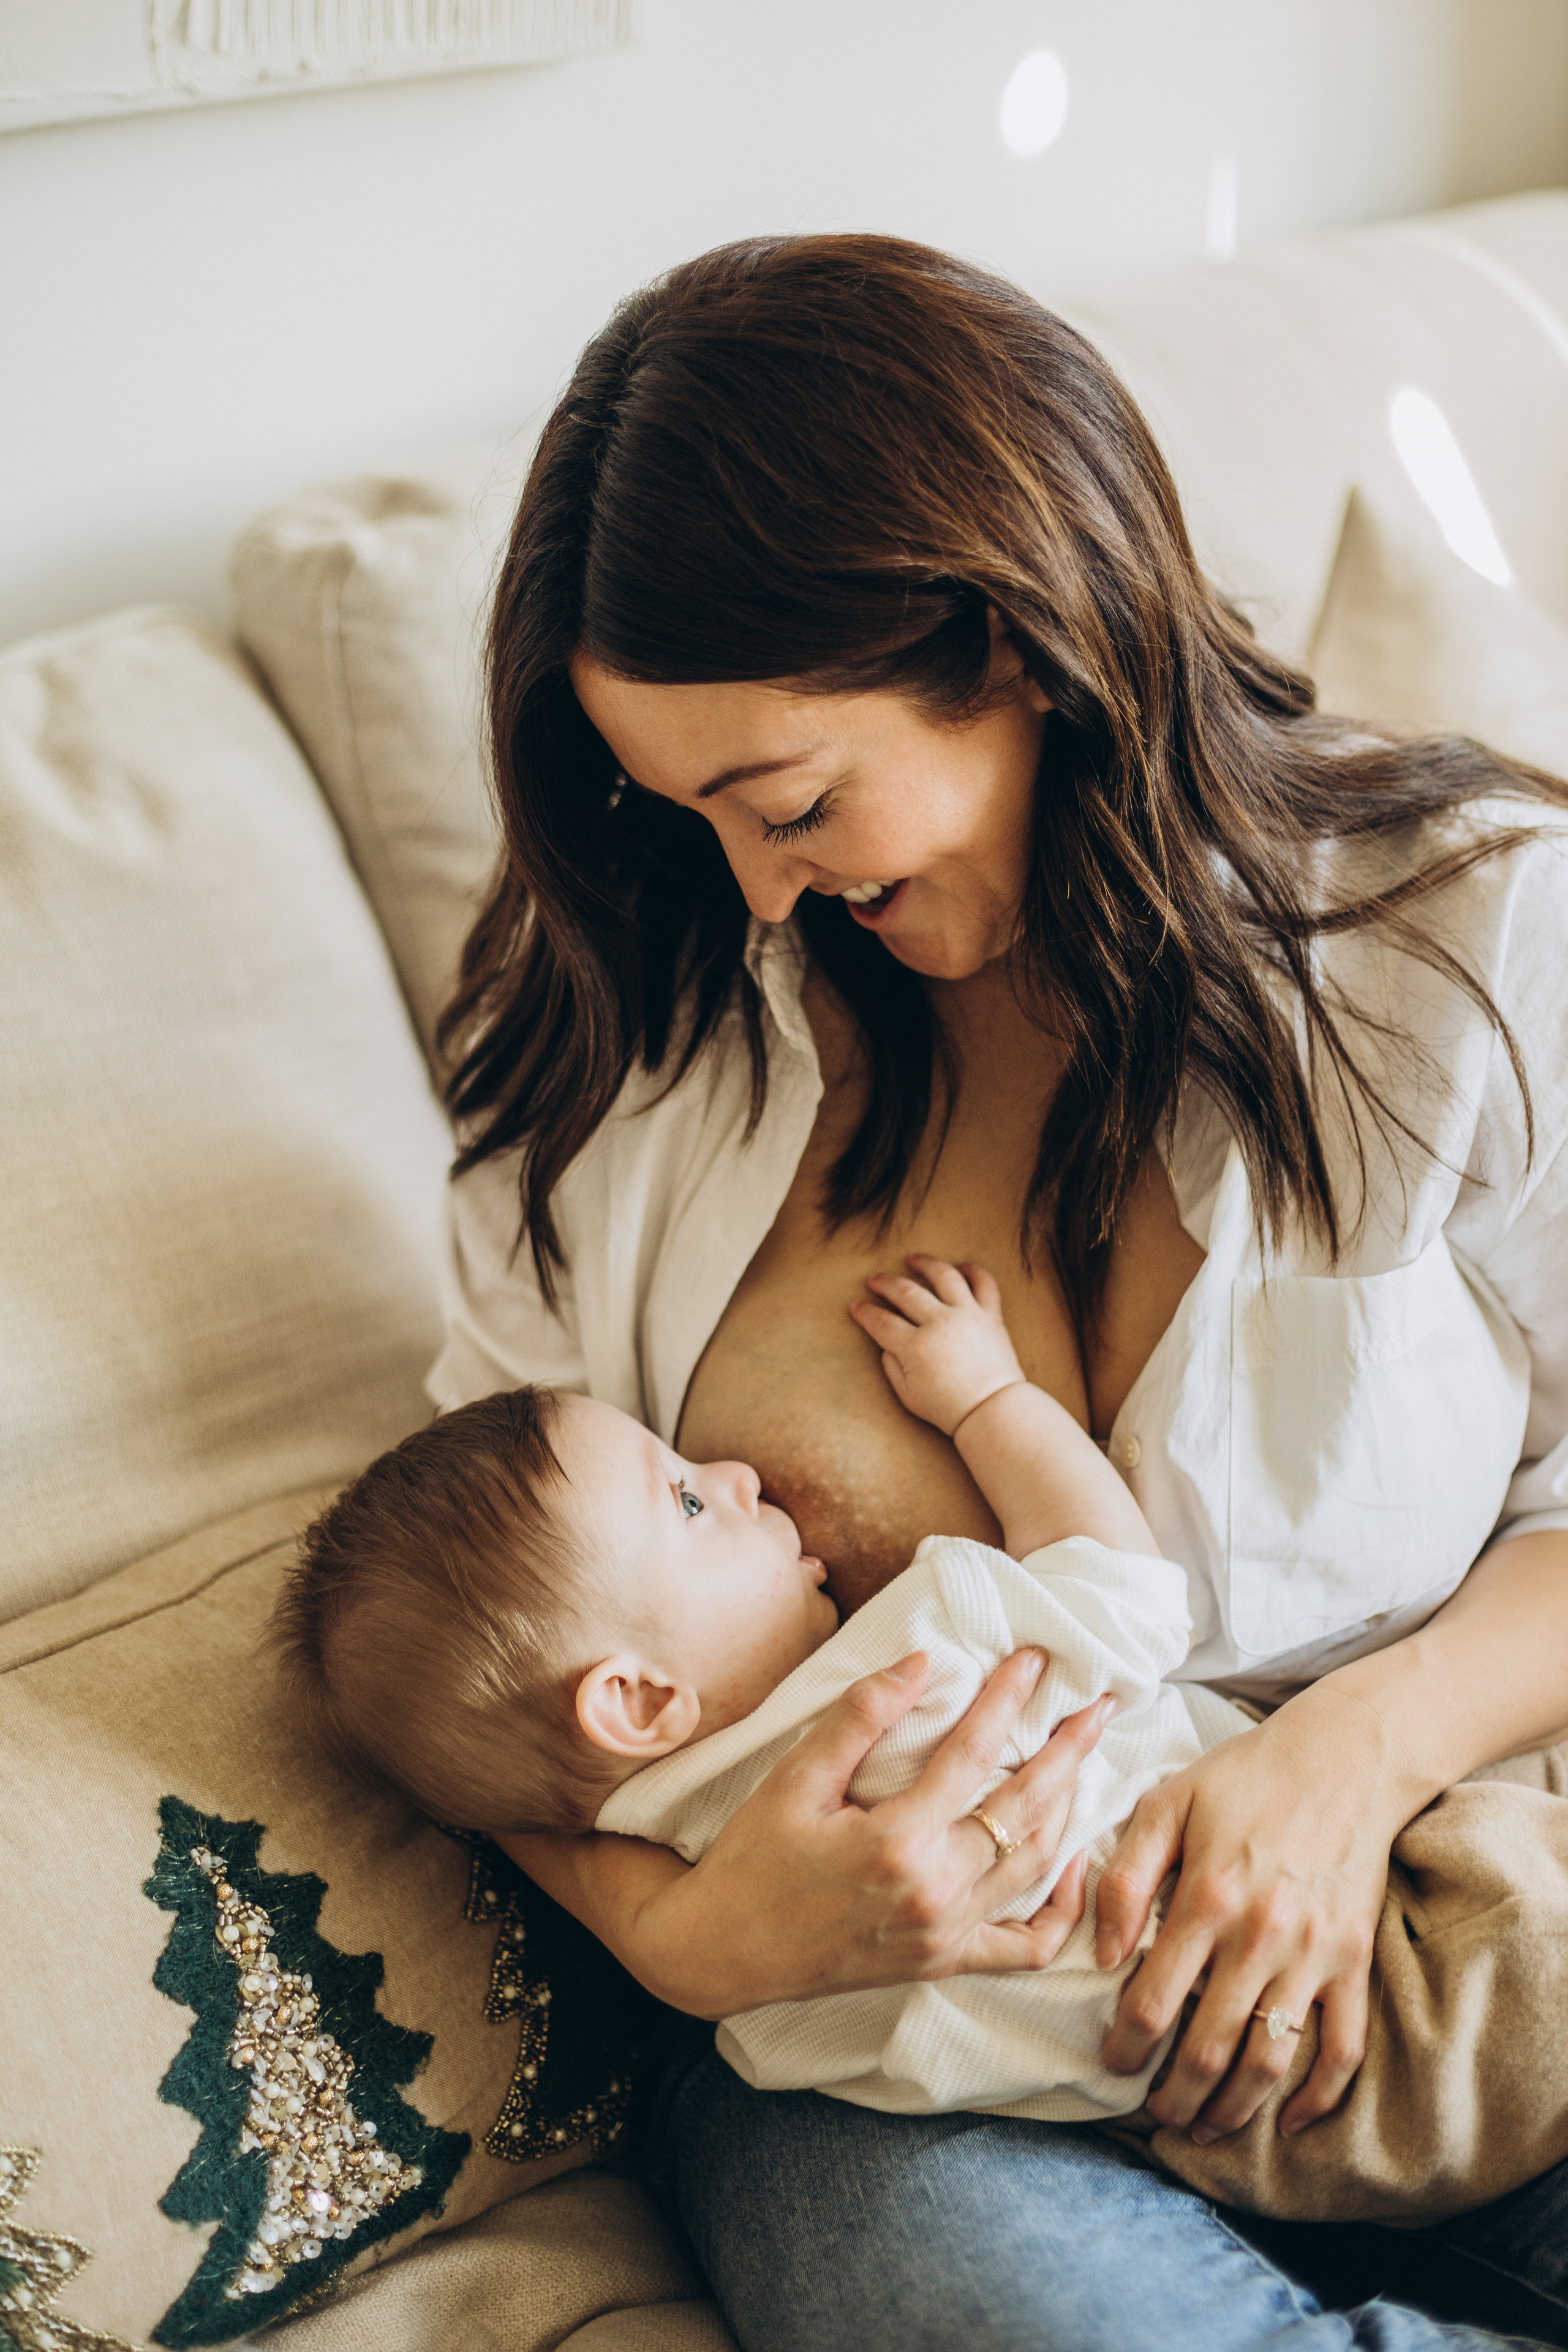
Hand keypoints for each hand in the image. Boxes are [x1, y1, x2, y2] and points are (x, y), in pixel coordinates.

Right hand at [626, 1646, 1114, 2015]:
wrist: (721, 1951)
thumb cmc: (753, 1858)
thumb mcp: (794, 1778)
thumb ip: (860, 1717)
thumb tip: (921, 1662)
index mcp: (896, 1841)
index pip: (972, 1754)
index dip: (1007, 1699)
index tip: (1034, 1659)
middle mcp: (934, 1893)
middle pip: (1024, 1810)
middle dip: (1068, 1750)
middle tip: (1099, 1704)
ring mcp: (945, 1936)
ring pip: (1035, 1868)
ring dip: (1070, 1809)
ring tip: (1085, 1759)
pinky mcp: (943, 1964)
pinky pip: (1025, 1947)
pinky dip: (1060, 1908)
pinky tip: (1071, 1864)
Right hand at [849, 1254, 1025, 1436]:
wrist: (993, 1411)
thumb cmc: (949, 1409)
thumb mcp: (908, 1396)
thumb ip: (892, 1367)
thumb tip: (887, 1346)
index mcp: (915, 1347)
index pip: (881, 1321)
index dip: (865, 1312)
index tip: (857, 1306)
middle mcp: (940, 1323)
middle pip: (905, 1292)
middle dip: (885, 1283)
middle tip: (874, 1279)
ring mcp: (967, 1315)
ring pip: (943, 1275)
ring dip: (925, 1263)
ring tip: (913, 1259)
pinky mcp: (991, 1315)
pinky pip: (984, 1283)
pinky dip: (973, 1270)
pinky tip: (960, 1266)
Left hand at [1098, 1684, 1398, 2138]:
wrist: (1345, 1757)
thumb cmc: (1244, 1776)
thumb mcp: (1166, 1802)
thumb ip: (1125, 1877)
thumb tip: (1103, 1955)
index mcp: (1206, 1899)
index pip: (1152, 2002)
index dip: (1125, 2046)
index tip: (1112, 2064)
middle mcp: (1260, 1938)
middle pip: (1208, 2049)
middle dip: (1173, 2095)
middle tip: (1153, 2110)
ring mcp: (1313, 1956)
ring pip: (1269, 2063)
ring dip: (1233, 2108)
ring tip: (1203, 2125)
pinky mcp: (1354, 1962)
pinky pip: (1342, 2049)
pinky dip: (1319, 2097)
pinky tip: (1290, 2122)